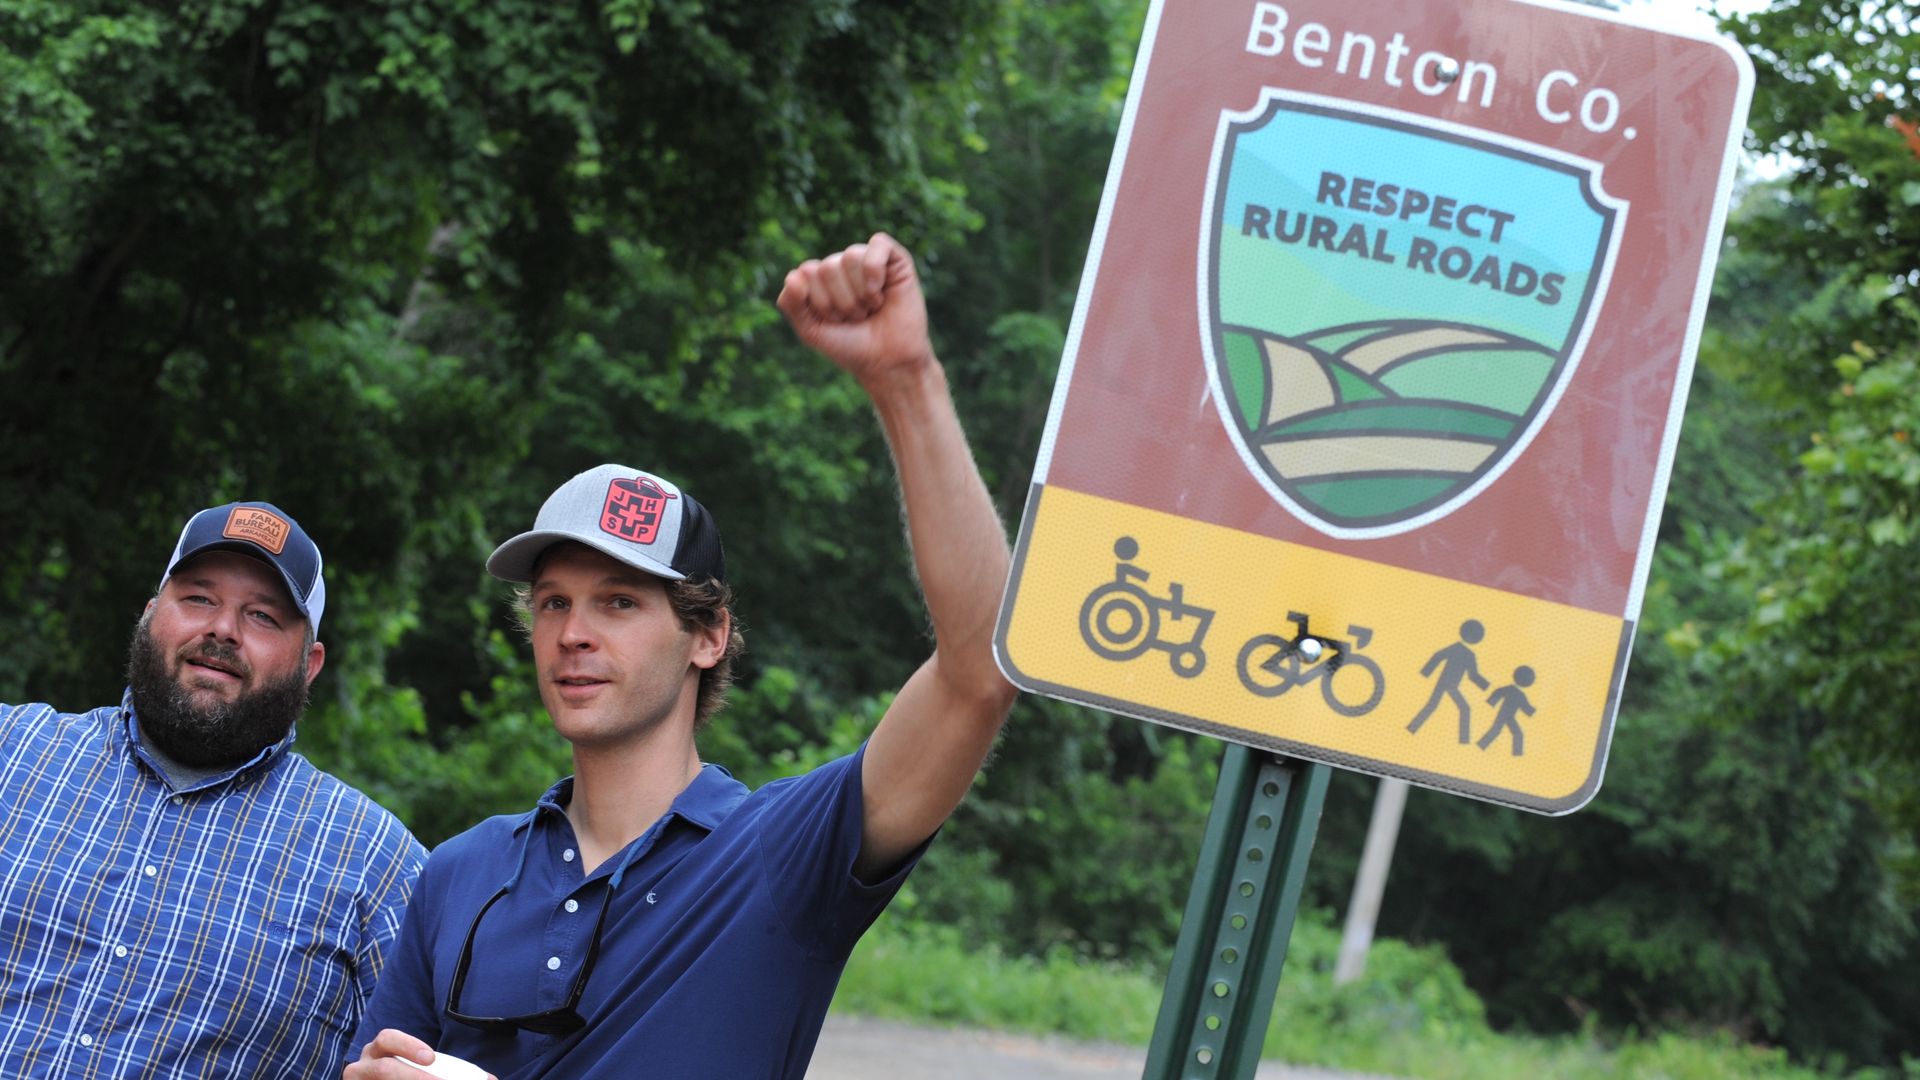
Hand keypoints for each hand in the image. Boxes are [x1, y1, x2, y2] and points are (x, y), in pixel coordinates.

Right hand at [343, 1029, 496, 1079]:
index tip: (430, 1058)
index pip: (388, 1038)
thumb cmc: (403, 1073)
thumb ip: (450, 1070)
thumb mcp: (421, 1067)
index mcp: (380, 1049)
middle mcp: (362, 1066)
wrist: (383, 1078)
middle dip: (413, 1077)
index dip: (408, 1046)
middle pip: (383, 1070)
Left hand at [776, 232, 933, 388]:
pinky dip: (875, 270)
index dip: (821, 303)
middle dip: (842, 302)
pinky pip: (878, 244)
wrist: (887, 363)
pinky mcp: (895, 260)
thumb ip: (791, 304)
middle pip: (828, 267)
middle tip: (857, 317)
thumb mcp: (811, 331)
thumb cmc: (850, 346)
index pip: (806, 272)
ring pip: (851, 257)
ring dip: (860, 294)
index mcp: (819, 277)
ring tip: (871, 309)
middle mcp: (842, 265)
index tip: (835, 322)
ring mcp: (868, 261)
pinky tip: (879, 292)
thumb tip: (793, 275)